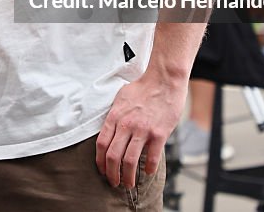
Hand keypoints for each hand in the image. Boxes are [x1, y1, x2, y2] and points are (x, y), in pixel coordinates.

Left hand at [96, 71, 186, 188]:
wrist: (163, 80)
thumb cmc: (142, 88)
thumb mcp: (120, 99)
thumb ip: (114, 116)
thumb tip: (109, 131)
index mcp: (115, 116)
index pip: (101, 144)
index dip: (99, 161)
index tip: (102, 170)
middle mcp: (126, 125)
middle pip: (112, 156)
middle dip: (111, 174)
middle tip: (113, 182)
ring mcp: (142, 130)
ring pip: (129, 161)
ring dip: (128, 177)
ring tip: (128, 184)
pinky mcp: (159, 134)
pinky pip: (151, 157)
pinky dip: (148, 168)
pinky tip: (148, 172)